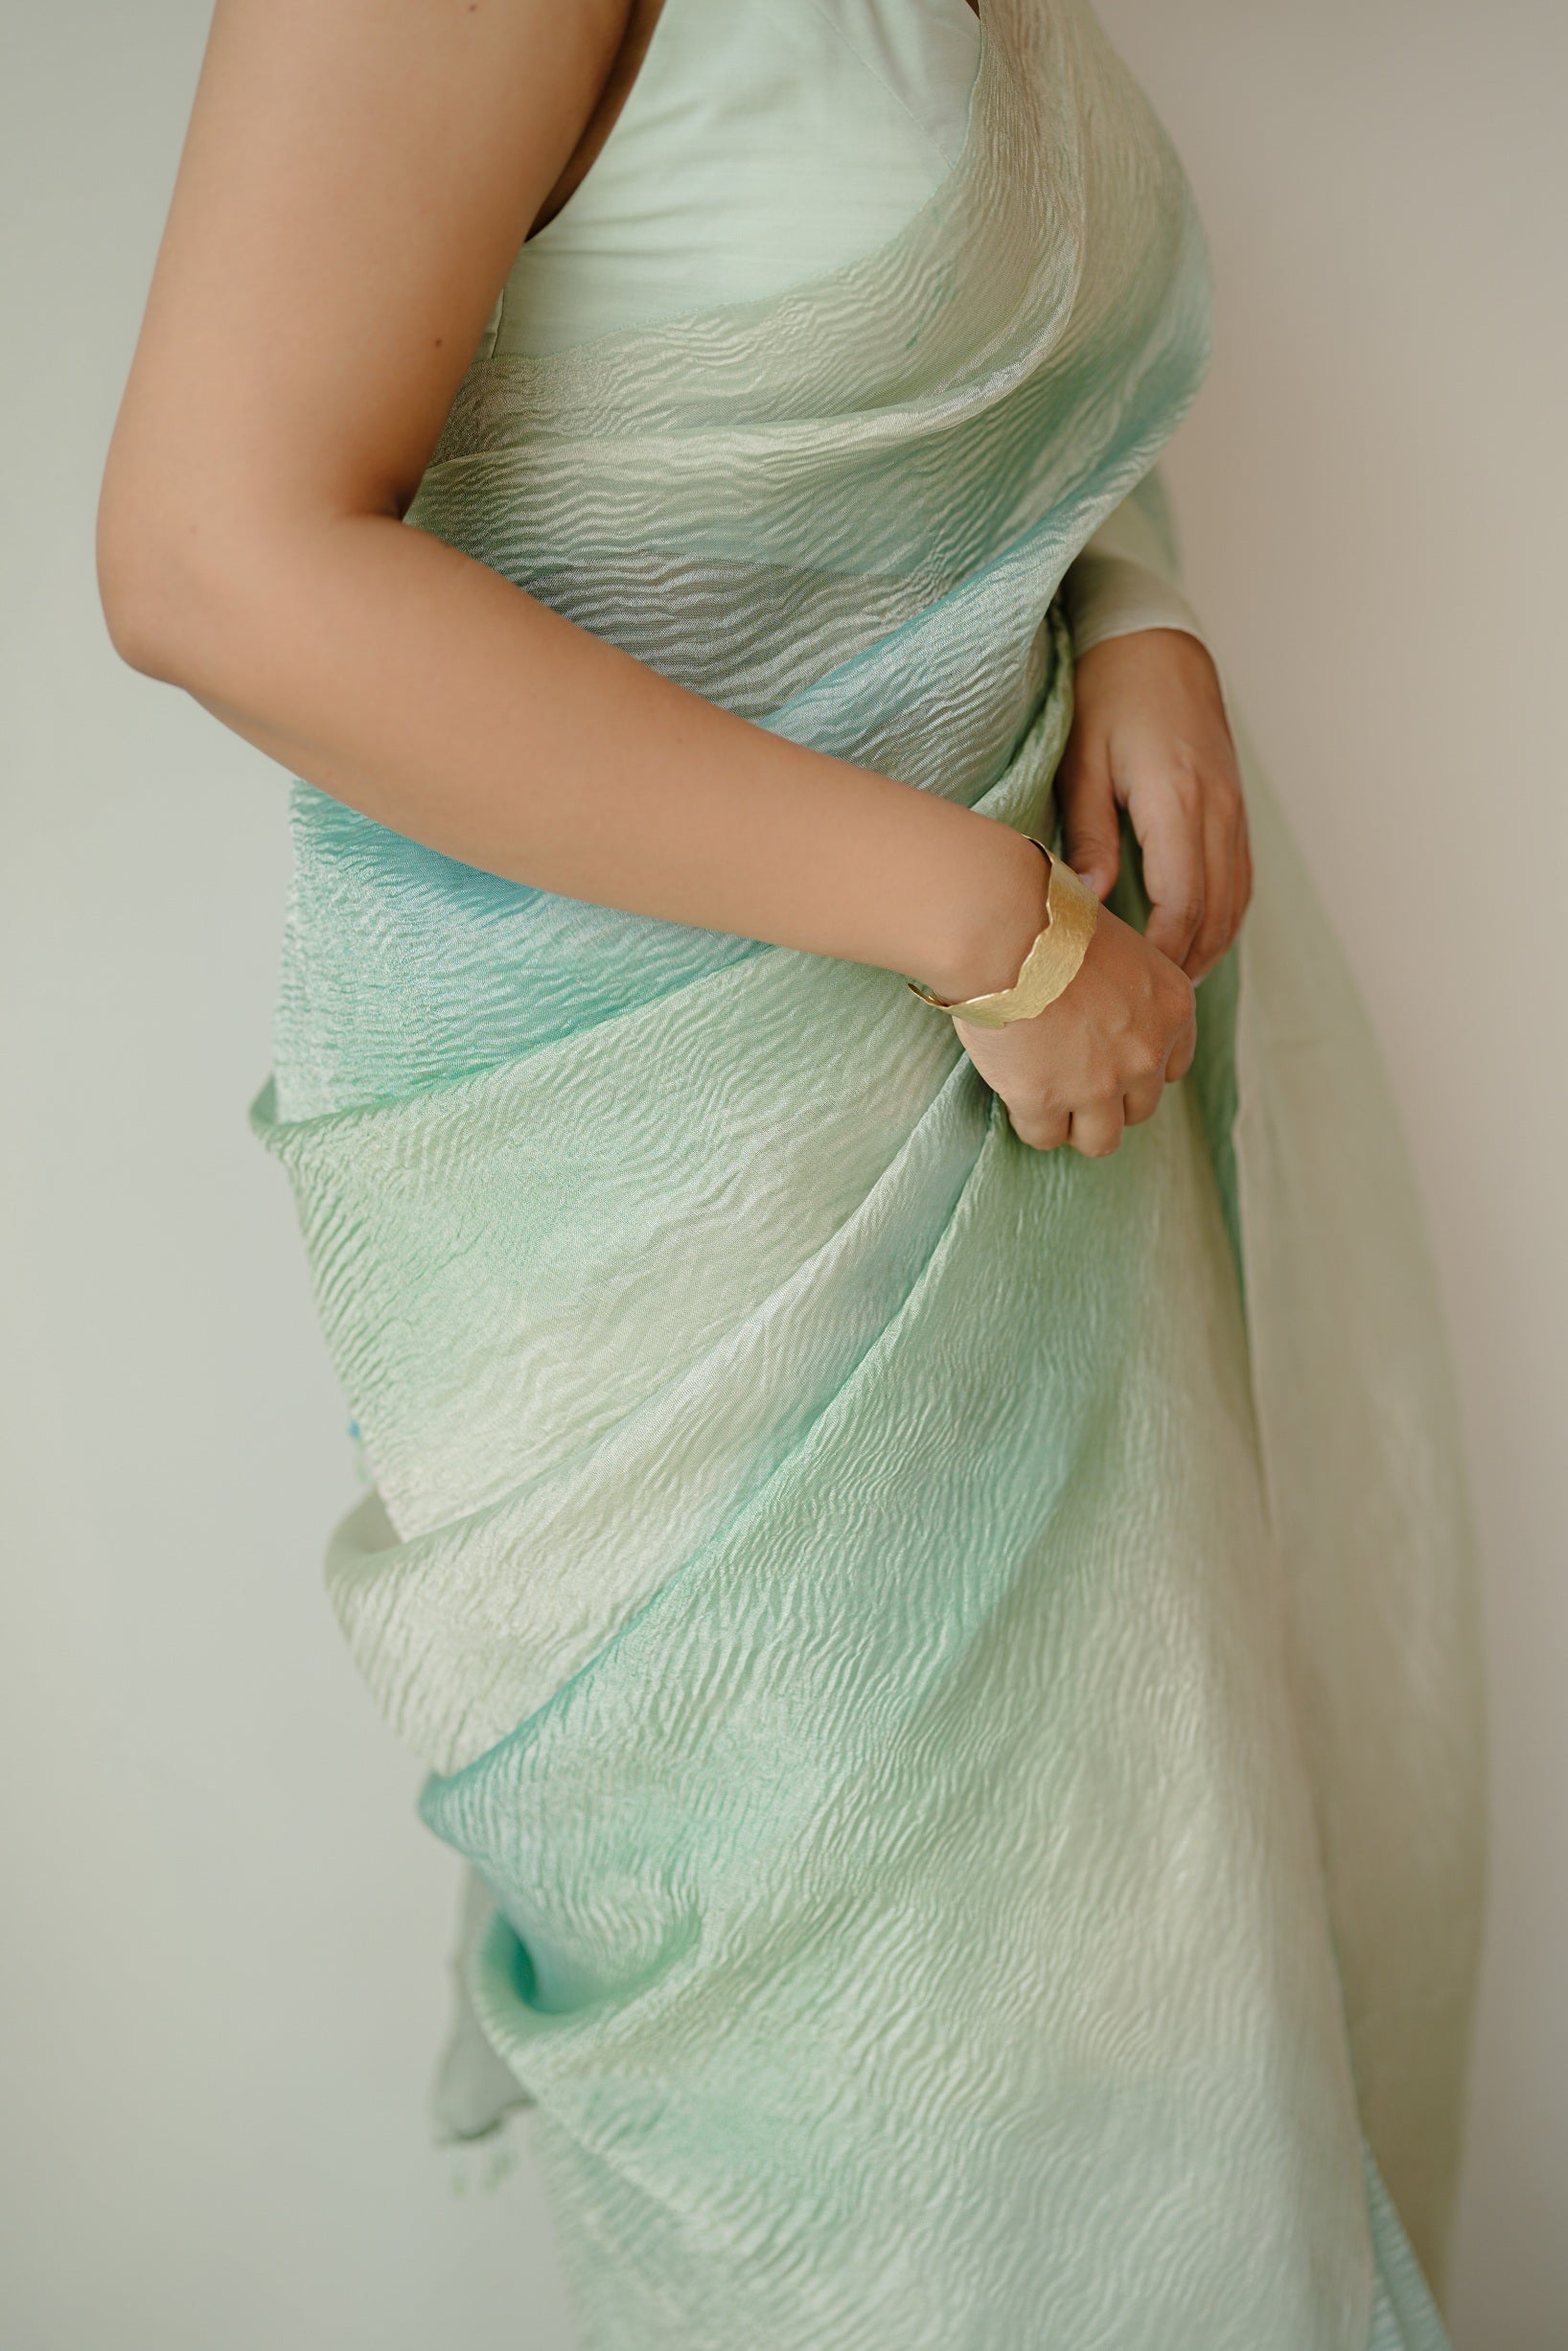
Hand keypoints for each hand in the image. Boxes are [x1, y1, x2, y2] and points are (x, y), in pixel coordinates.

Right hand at [956, 903, 1195, 1156]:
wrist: (1007, 930)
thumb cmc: (1051, 918)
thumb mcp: (1116, 940)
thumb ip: (1123, 980)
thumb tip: (1099, 992)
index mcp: (1172, 1008)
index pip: (1173, 1067)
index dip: (1139, 1068)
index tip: (1110, 1059)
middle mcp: (1146, 1053)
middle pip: (1141, 1109)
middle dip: (1110, 1100)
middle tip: (1073, 1078)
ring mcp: (1099, 1084)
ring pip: (1101, 1140)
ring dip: (1076, 1125)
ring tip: (1047, 1101)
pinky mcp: (1047, 1101)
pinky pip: (1044, 1137)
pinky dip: (1030, 1122)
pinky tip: (1015, 1096)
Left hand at [1056, 629, 1250, 981]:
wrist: (1152, 642)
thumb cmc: (1104, 697)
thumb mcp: (1082, 765)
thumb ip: (1089, 837)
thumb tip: (1089, 903)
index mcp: (1178, 801)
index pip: (1181, 905)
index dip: (1159, 955)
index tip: (1128, 986)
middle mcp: (1218, 811)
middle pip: (1215, 915)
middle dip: (1184, 966)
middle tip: (1146, 1004)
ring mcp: (1233, 810)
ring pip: (1235, 902)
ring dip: (1208, 949)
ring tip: (1169, 986)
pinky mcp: (1234, 807)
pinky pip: (1239, 878)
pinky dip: (1221, 918)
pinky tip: (1193, 941)